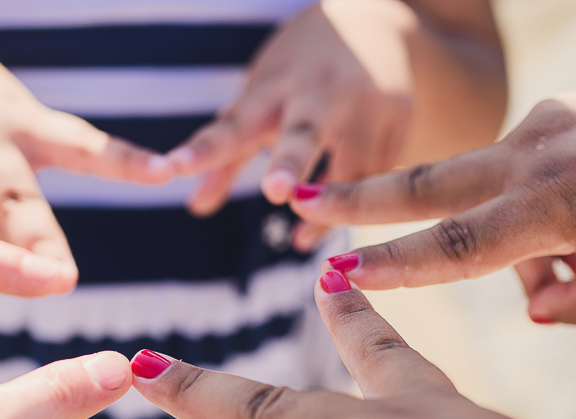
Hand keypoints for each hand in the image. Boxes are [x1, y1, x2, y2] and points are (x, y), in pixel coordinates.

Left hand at [167, 0, 421, 248]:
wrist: (375, 20)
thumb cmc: (300, 70)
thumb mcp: (260, 99)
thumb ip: (228, 157)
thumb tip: (194, 208)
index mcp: (275, 85)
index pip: (235, 120)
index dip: (207, 146)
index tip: (175, 166)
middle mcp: (320, 90)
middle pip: (304, 131)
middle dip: (290, 161)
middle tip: (276, 192)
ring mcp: (366, 102)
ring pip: (352, 166)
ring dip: (328, 206)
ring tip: (299, 240)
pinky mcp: (400, 118)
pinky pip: (381, 173)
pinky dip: (359, 201)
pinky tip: (338, 223)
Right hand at [290, 22, 575, 324]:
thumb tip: (530, 301)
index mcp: (559, 206)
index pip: (455, 247)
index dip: (393, 267)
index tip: (337, 274)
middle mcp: (537, 156)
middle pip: (426, 183)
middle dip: (361, 198)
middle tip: (300, 199)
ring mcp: (543, 126)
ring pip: (482, 190)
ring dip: (505, 238)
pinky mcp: (556, 112)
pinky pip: (519, 171)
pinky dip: (535, 209)